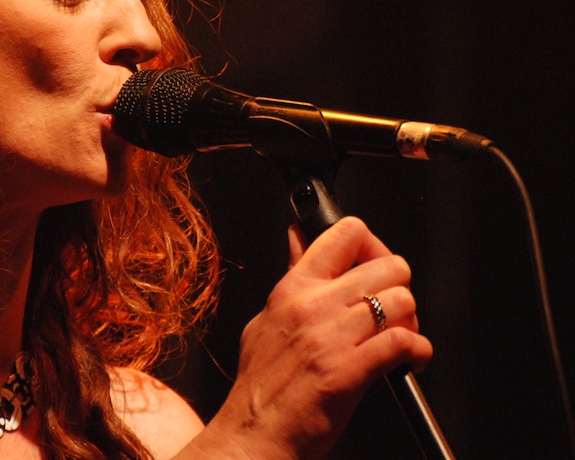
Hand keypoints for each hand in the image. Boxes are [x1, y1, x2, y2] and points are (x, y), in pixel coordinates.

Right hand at [213, 217, 432, 459]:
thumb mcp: (267, 319)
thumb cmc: (261, 386)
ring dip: (411, 322)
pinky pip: (403, 342)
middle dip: (399, 289)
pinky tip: (409, 362)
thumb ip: (291, 277)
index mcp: (293, 288)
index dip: (372, 246)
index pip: (345, 234)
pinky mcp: (348, 370)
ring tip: (398, 341)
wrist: (253, 435)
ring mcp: (330, 336)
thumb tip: (299, 239)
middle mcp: (312, 304)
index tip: (373, 266)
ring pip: (402, 300)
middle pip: (388, 265)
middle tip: (392, 313)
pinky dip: (417, 352)